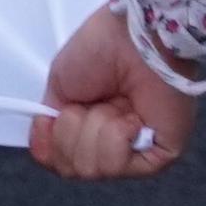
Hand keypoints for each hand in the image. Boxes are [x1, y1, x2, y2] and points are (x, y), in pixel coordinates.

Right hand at [27, 7, 197, 182]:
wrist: (132, 37)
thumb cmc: (100, 49)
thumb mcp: (59, 87)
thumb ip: (51, 126)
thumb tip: (45, 151)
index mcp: (90, 125)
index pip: (60, 161)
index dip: (52, 143)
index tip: (56, 115)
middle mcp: (113, 142)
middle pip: (73, 169)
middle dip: (74, 130)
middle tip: (91, 102)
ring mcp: (136, 151)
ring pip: (92, 169)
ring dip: (94, 129)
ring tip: (112, 104)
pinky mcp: (160, 155)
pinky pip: (118, 165)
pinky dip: (115, 137)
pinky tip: (129, 117)